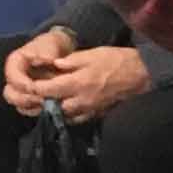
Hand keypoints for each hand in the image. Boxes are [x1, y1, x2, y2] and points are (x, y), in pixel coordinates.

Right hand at [2, 23, 77, 114]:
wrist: (61, 52)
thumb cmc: (52, 46)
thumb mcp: (50, 43)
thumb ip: (47, 51)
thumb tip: (46, 59)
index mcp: (15, 63)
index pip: (12, 76)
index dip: (21, 83)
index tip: (33, 87)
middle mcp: (15, 78)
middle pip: (10, 94)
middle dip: (24, 99)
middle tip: (41, 100)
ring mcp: (21, 90)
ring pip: (18, 104)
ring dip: (31, 107)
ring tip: (46, 105)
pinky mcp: (30, 98)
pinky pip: (28, 109)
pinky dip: (37, 110)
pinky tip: (50, 109)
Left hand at [25, 43, 151, 125]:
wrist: (141, 75)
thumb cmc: (117, 60)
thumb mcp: (92, 54)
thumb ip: (71, 61)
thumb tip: (54, 65)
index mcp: (77, 83)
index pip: (48, 90)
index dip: (36, 88)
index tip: (31, 84)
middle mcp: (80, 100)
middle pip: (54, 106)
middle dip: (45, 102)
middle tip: (39, 94)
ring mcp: (89, 109)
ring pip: (65, 115)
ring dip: (56, 110)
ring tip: (52, 102)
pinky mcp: (98, 113)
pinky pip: (79, 119)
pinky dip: (70, 115)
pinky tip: (68, 109)